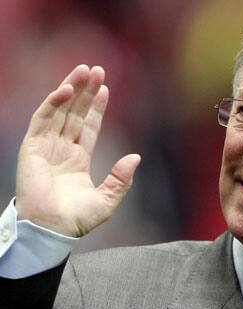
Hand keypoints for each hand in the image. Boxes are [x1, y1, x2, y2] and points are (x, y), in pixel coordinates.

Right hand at [15, 65, 140, 236]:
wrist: (52, 231)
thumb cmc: (76, 221)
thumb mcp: (108, 200)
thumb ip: (121, 179)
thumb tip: (136, 157)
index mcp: (77, 161)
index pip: (88, 127)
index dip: (96, 108)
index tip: (105, 89)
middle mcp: (61, 150)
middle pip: (74, 113)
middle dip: (85, 91)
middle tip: (97, 69)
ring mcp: (46, 147)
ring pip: (59, 111)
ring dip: (71, 89)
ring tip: (85, 70)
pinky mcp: (32, 148)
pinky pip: (43, 120)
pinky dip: (53, 103)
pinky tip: (66, 89)